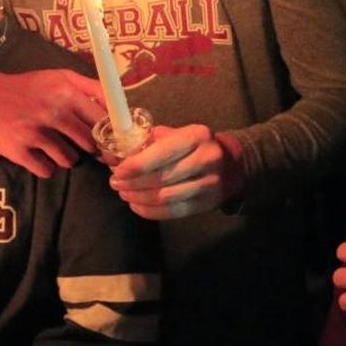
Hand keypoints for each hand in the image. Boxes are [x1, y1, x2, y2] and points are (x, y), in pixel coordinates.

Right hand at [0, 70, 107, 176]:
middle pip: (88, 144)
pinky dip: (47, 166)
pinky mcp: (19, 152)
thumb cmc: (29, 87)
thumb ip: (91, 87)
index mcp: (65, 93)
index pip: (101, 121)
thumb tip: (119, 103)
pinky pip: (47, 170)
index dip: (109, 134)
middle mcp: (51, 112)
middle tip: (85, 146)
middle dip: (91, 149)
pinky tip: (41, 154)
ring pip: (69, 160)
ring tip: (59, 147)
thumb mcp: (60, 77)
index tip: (111, 141)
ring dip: (69, 158)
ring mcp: (34, 134)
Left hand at [110, 124, 244, 219]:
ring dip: (139, 198)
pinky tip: (137, 205)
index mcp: (197, 135)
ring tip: (124, 194)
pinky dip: (150, 211)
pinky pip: (173, 212)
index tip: (118, 171)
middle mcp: (207, 159)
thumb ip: (150, 141)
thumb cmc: (195, 146)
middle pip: (163, 177)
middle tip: (115, 183)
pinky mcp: (207, 203)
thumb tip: (116, 153)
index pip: (164, 152)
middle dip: (134, 182)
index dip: (138, 164)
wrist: (230, 165)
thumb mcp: (178, 134)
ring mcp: (210, 183)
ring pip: (166, 197)